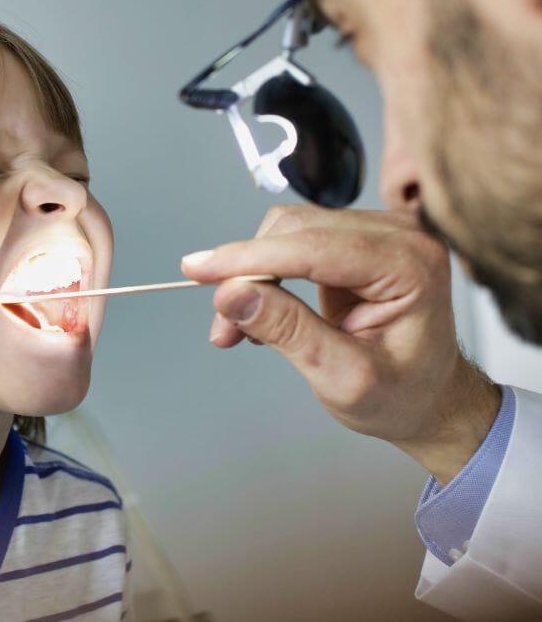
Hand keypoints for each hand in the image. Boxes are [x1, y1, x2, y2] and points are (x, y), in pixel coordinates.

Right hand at [181, 205, 500, 484]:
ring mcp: (377, 232)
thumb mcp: (343, 378)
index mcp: (410, 265)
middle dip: (246, 272)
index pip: (313, 247)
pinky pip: (292, 241)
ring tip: (237, 326)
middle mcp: (399, 235)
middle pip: (295, 229)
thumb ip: (289, 331)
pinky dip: (264, 274)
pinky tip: (259, 311)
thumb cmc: (404, 394)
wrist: (429, 398)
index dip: (249, 258)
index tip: (197, 268)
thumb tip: (232, 294)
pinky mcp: (355, 239)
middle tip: (223, 323)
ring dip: (251, 274)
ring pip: (286, 231)